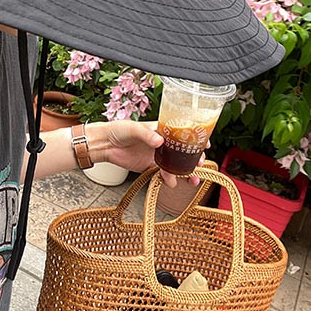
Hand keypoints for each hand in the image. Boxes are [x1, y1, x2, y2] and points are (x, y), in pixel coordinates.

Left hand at [86, 120, 206, 188]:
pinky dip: (169, 179)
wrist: (105, 144)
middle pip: (182, 151)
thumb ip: (147, 134)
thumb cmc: (118, 130)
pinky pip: (163, 173)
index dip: (194, 139)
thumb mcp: (133, 128)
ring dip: (185, 172)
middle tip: (200, 165)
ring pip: (175, 165)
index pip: (181, 133)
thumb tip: (160, 141)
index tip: (206, 144)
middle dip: (193, 159)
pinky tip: (171, 182)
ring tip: (192, 180)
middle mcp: (161, 143)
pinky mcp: (149, 166)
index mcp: (160, 130)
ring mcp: (156, 155)